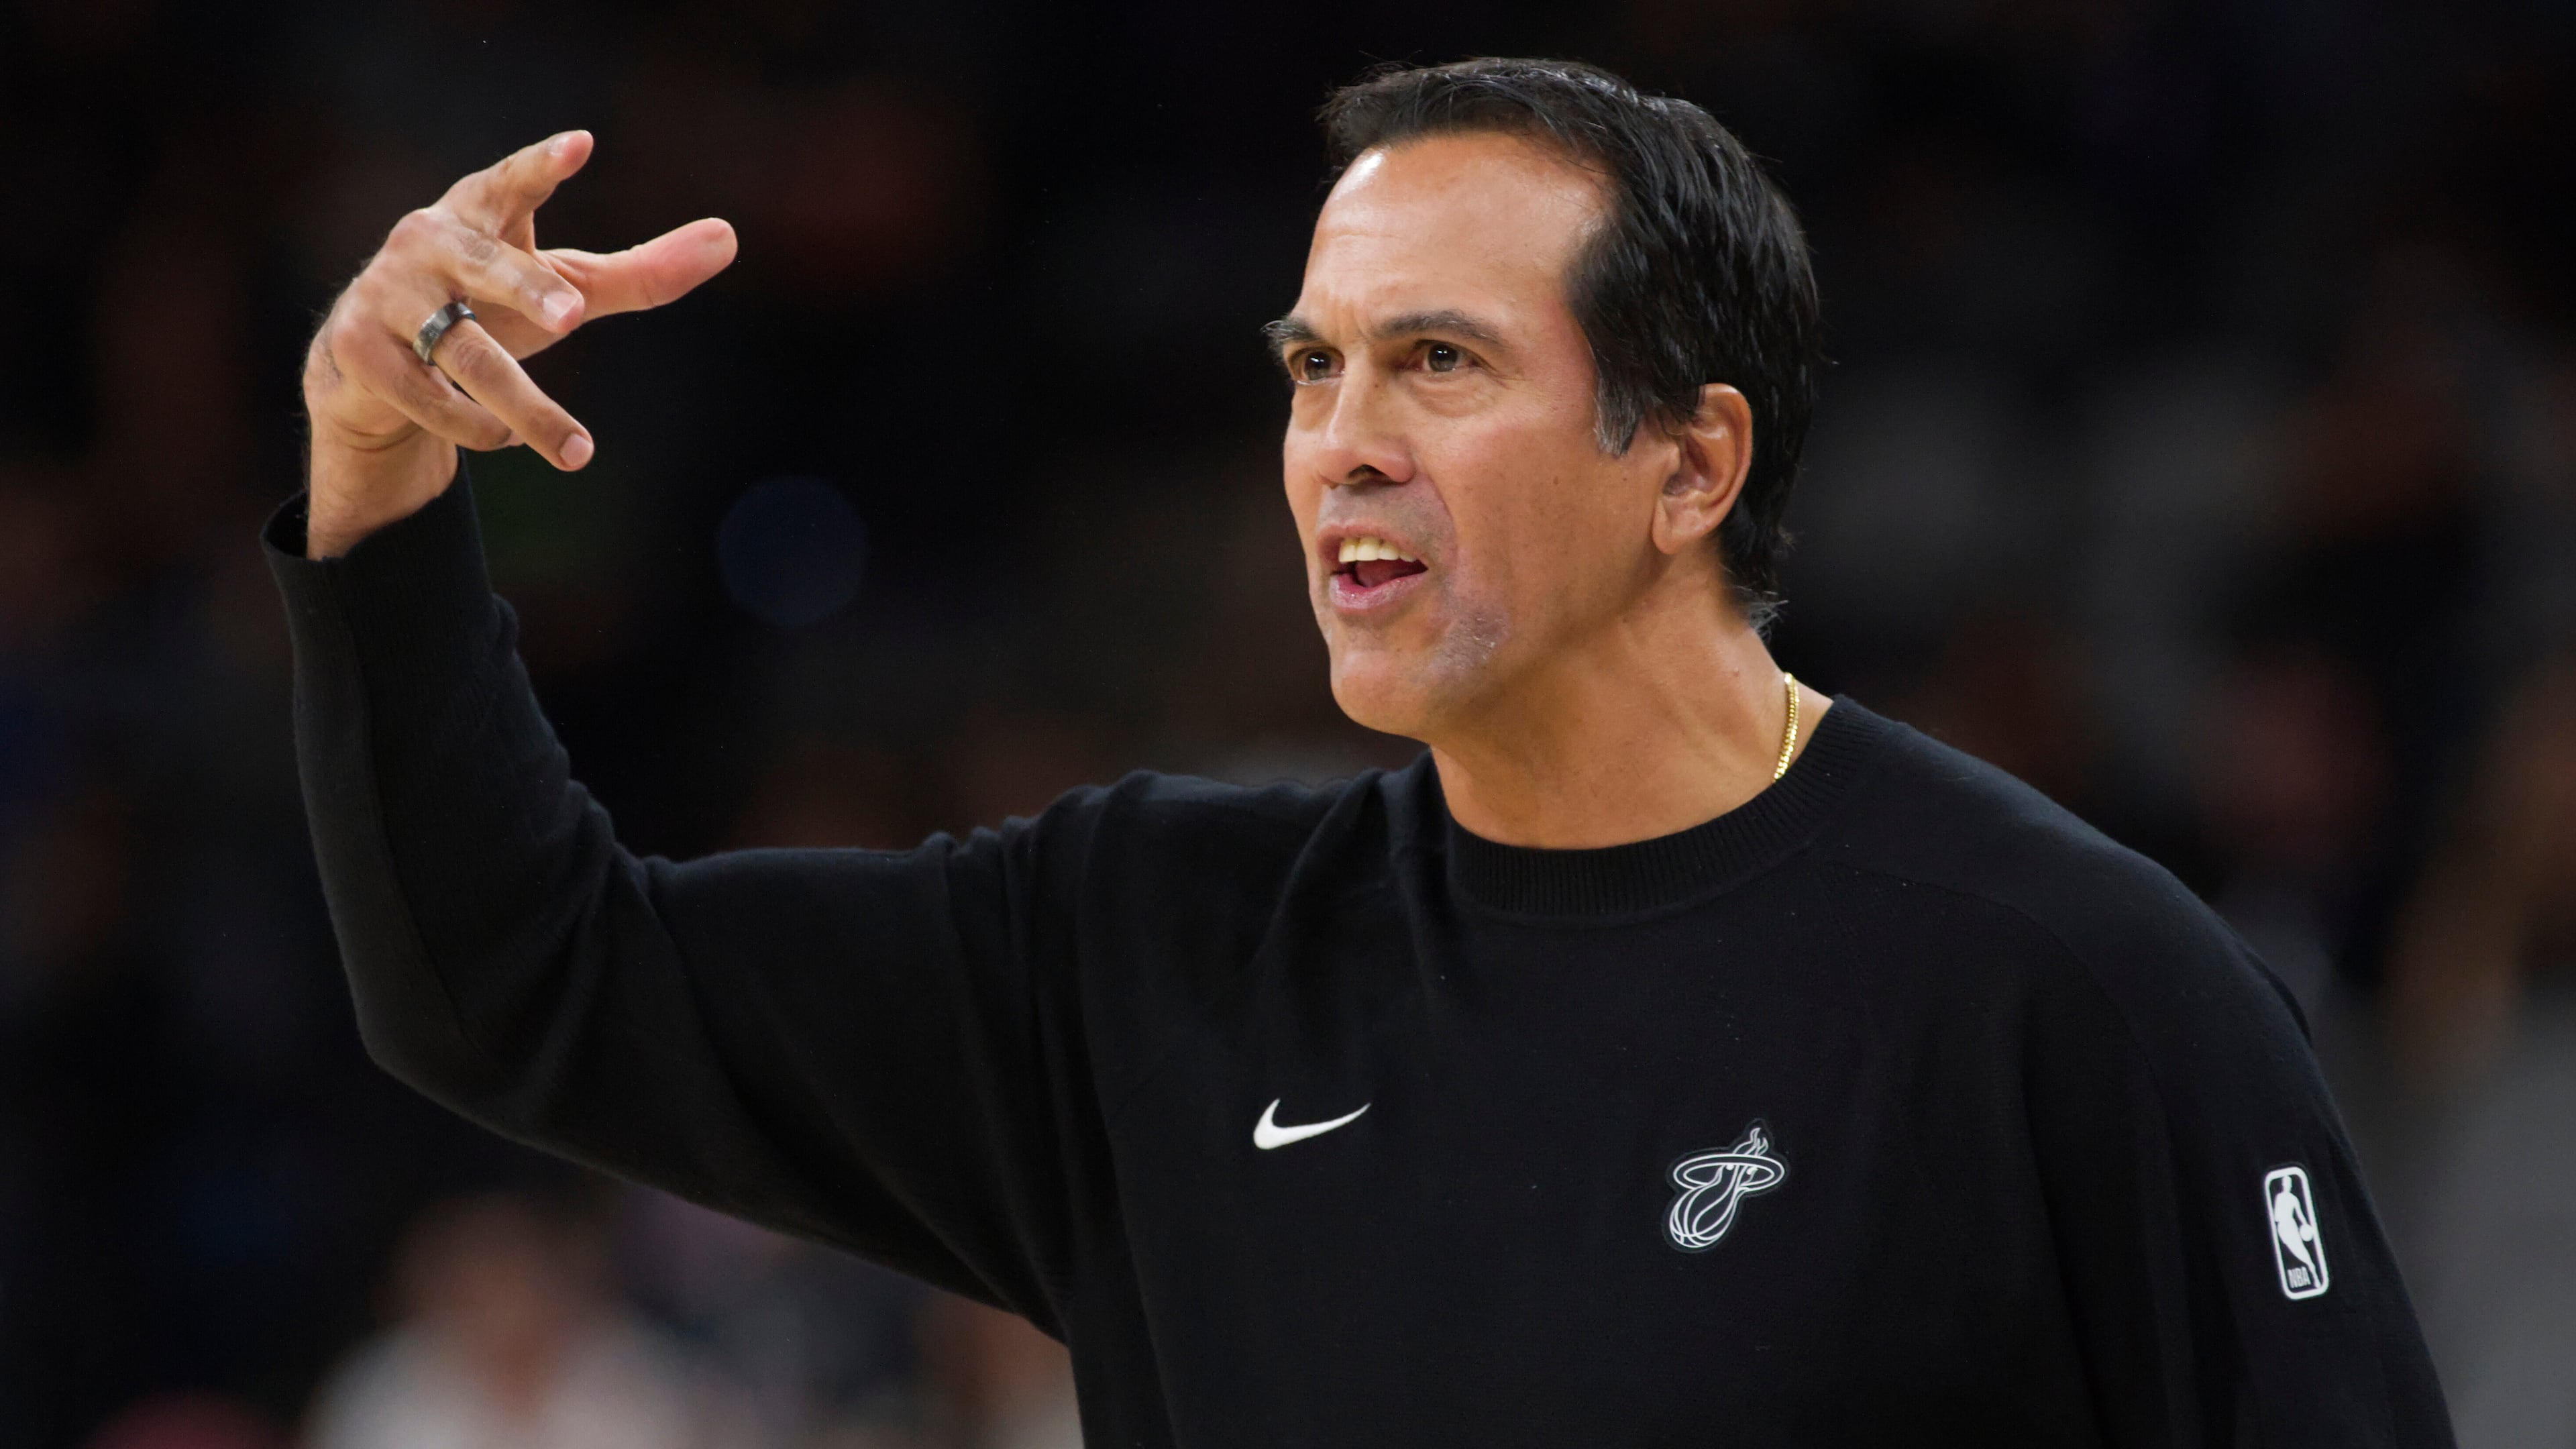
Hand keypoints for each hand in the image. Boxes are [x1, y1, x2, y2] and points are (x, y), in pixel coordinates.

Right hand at [301, 130, 736, 558]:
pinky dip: (478, 426)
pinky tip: (505, 438)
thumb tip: (729, 238)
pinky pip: (432, 399)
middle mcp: (426, 242)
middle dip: (525, 289)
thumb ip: (642, 271)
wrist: (371, 366)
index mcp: (479, 211)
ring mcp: (387, 295)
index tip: (581, 144)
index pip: (511, 181)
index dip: (542, 165)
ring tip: (579, 452)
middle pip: (483, 266)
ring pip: (466, 356)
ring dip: (525, 407)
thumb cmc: (486, 306)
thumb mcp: (564, 286)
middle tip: (573, 314)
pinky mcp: (361, 351)